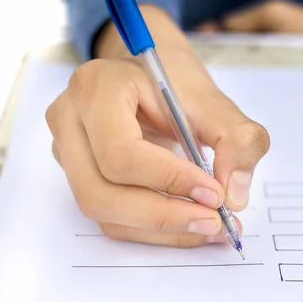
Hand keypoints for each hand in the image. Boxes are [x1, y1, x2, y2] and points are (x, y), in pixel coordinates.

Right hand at [46, 6, 269, 247]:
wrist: (148, 72)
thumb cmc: (175, 82)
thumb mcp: (214, 101)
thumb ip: (237, 140)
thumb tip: (233, 197)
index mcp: (97, 88)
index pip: (121, 152)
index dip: (169, 180)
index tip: (215, 194)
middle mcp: (69, 120)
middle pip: (100, 193)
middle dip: (163, 216)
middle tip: (213, 222)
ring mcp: (65, 149)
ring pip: (102, 212)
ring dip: (160, 230)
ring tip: (208, 227)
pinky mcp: (76, 173)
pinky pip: (109, 215)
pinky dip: (152, 228)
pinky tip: (187, 222)